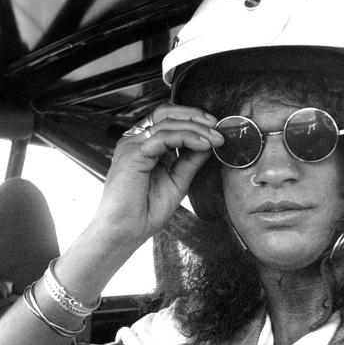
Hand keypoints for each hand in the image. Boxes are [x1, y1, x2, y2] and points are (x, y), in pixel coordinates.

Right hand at [88, 104, 223, 247]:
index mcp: (142, 146)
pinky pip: (164, 137)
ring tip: (215, 139)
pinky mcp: (133, 153)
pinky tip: (203, 145)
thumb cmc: (144, 212)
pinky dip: (187, 137)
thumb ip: (190, 161)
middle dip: (195, 115)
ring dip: (196, 128)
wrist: (125, 232)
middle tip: (218, 126)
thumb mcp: (177, 181)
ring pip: (167, 122)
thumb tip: (209, 143)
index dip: (192, 119)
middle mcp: (135, 141)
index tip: (215, 129)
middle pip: (165, 112)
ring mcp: (131, 145)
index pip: (167, 119)